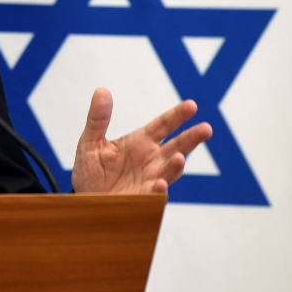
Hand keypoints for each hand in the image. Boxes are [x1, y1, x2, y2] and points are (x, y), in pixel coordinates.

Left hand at [71, 88, 211, 194]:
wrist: (85, 201)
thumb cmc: (90, 170)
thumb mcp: (90, 142)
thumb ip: (97, 119)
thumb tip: (102, 90)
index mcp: (140, 142)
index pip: (163, 125)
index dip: (177, 116)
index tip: (192, 105)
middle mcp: (151, 160)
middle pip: (177, 146)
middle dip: (191, 138)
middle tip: (206, 128)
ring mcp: (150, 179)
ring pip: (169, 171)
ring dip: (176, 165)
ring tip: (179, 157)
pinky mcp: (143, 199)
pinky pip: (153, 195)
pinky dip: (158, 190)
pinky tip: (159, 185)